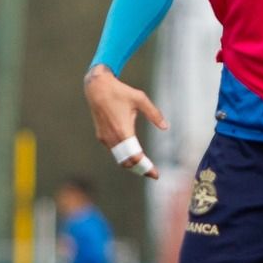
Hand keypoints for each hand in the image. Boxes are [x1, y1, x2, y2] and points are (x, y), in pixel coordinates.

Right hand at [84, 64, 168, 179]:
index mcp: (123, 130)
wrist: (97, 88)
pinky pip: (114, 151)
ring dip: (131, 164)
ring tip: (144, 167)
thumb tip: (165, 127)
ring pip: (119, 158)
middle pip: (127, 162)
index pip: (136, 157)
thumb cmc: (120, 92)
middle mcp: (113, 137)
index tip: (156, 174)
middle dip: (140, 169)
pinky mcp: (101, 136)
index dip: (146, 167)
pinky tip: (132, 155)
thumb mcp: (140, 99)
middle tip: (152, 174)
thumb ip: (154, 114)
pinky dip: (123, 156)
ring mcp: (106, 138)